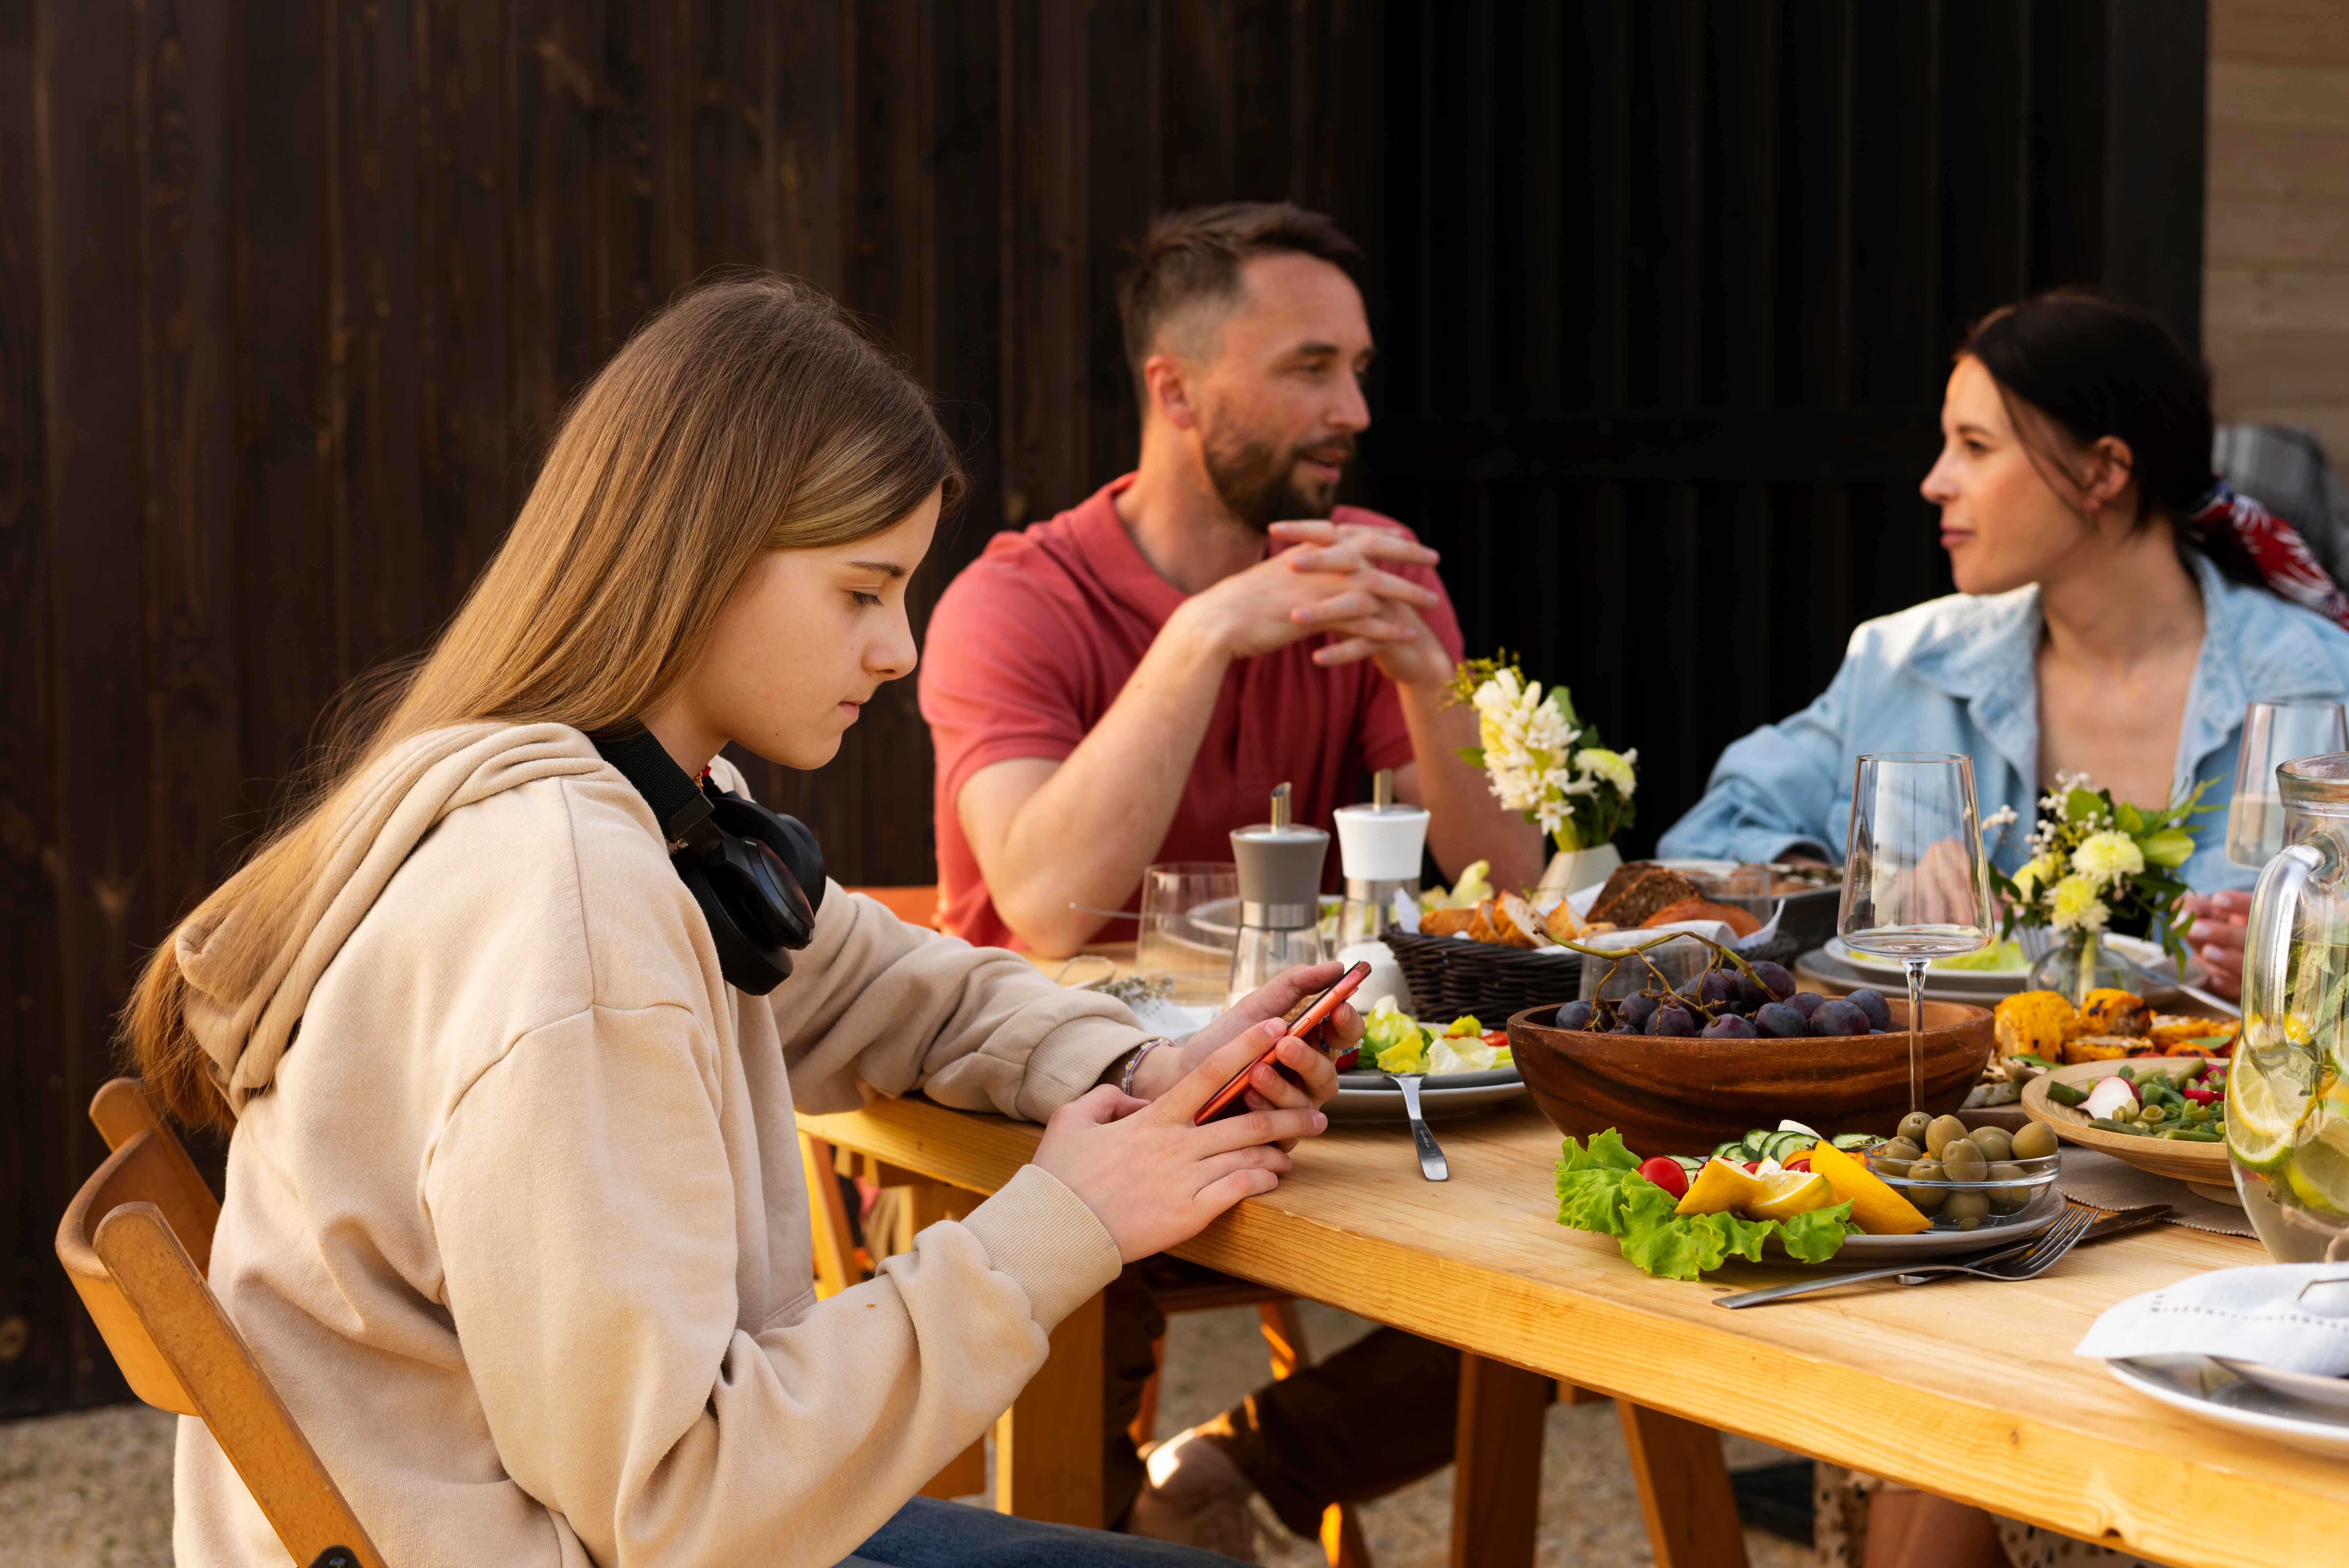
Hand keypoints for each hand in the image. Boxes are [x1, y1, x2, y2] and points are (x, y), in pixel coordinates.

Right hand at [1032, 1033, 1328, 1261]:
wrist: (1058, 1231)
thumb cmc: (1060, 1176)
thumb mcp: (1070, 1120)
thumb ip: (1105, 1099)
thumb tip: (1132, 1098)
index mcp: (1153, 1119)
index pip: (1208, 1074)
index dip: (1245, 1049)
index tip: (1274, 1031)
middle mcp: (1176, 1145)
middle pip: (1245, 1120)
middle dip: (1288, 1115)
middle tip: (1316, 1114)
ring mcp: (1186, 1180)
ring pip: (1249, 1156)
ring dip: (1279, 1152)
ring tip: (1293, 1152)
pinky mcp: (1190, 1213)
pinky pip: (1239, 1190)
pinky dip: (1261, 1182)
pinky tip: (1271, 1180)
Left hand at [1134, 964, 1355, 1145]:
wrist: (1182, 1077)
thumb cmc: (1224, 1042)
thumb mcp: (1255, 1007)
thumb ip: (1294, 985)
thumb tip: (1334, 965)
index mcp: (1311, 1045)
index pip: (1345, 1035)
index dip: (1347, 1021)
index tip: (1338, 1005)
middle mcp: (1309, 1079)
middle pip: (1330, 1074)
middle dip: (1310, 1059)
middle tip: (1286, 1044)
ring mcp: (1295, 1109)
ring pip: (1307, 1104)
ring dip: (1282, 1086)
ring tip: (1256, 1070)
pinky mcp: (1278, 1136)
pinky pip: (1285, 1130)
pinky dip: (1266, 1111)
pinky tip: (1248, 1099)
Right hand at [1172, 522, 1441, 668]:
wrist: (1214, 622)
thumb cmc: (1234, 606)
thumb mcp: (1267, 580)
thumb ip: (1291, 574)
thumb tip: (1300, 572)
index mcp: (1305, 551)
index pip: (1350, 535)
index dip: (1379, 534)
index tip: (1401, 535)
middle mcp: (1316, 563)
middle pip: (1372, 550)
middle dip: (1406, 553)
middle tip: (1434, 556)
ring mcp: (1319, 588)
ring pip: (1375, 585)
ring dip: (1407, 592)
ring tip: (1432, 602)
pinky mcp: (1318, 616)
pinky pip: (1364, 620)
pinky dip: (1388, 627)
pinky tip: (1409, 634)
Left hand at [2179, 888, 2248, 999]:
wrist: (2220, 955)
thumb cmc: (2217, 925)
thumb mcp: (2208, 912)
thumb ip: (2195, 906)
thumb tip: (2181, 904)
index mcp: (2259, 916)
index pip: (2257, 907)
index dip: (2239, 903)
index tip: (2216, 900)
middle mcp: (2264, 941)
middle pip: (2252, 939)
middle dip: (2223, 934)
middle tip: (2193, 929)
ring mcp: (2257, 966)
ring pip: (2248, 964)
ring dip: (2227, 958)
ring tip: (2206, 951)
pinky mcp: (2244, 986)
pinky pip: (2239, 987)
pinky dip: (2228, 983)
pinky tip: (2215, 978)